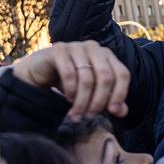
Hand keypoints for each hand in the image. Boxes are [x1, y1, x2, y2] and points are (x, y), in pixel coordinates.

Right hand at [12, 41, 129, 119]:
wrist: (40, 72)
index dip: (120, 94)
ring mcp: (76, 46)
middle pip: (106, 77)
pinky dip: (70, 90)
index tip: (112, 112)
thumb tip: (122, 112)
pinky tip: (68, 99)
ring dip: (82, 101)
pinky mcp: (59, 50)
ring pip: (87, 78)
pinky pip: (69, 73)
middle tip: (89, 116)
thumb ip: (109, 101)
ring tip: (77, 114)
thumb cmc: (71, 82)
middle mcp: (94, 48)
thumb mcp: (92, 92)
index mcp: (107, 56)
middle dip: (99, 101)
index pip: (122, 74)